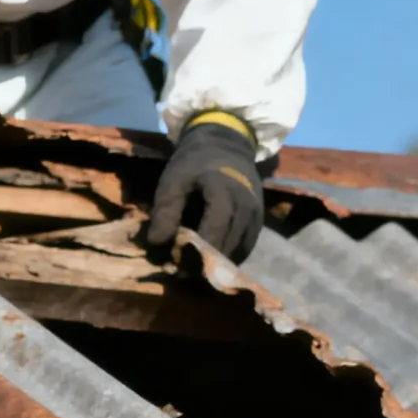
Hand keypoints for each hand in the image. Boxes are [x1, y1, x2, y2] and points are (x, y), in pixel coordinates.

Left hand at [146, 114, 265, 262]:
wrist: (227, 144)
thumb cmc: (196, 162)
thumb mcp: (175, 178)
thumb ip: (166, 210)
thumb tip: (157, 243)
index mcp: (225, 191)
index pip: (217, 228)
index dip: (200, 251)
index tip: (181, 267)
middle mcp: (247, 205)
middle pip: (229, 244)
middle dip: (207, 263)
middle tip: (185, 273)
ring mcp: (256, 215)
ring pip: (240, 251)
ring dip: (219, 264)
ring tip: (197, 270)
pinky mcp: (259, 222)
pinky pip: (245, 247)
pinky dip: (229, 257)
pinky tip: (212, 260)